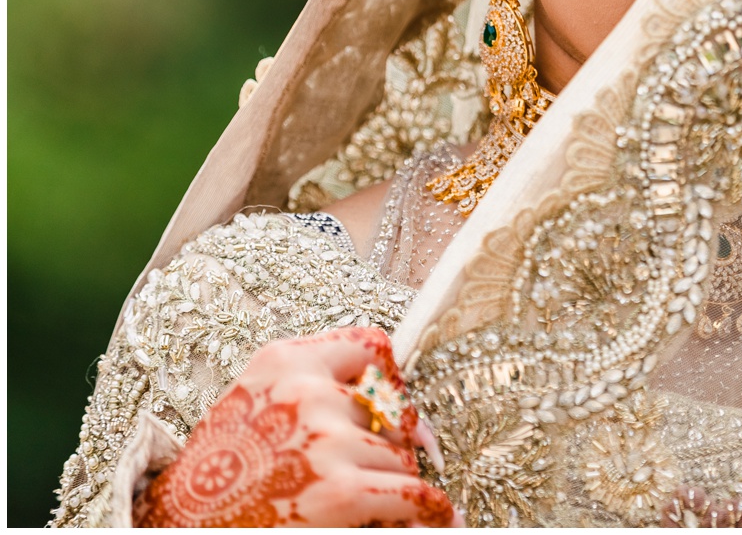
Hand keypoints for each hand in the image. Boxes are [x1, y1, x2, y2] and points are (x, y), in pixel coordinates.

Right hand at [135, 327, 457, 527]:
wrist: (178, 528)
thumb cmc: (216, 480)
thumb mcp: (252, 409)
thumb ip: (312, 392)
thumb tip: (404, 415)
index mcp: (281, 361)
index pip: (370, 345)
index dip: (391, 380)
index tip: (396, 409)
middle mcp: (305, 392)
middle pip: (391, 411)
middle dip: (392, 445)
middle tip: (382, 470)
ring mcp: (324, 441)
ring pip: (400, 457)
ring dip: (393, 483)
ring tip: (372, 503)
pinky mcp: (340, 492)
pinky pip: (414, 494)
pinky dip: (433, 511)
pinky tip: (441, 519)